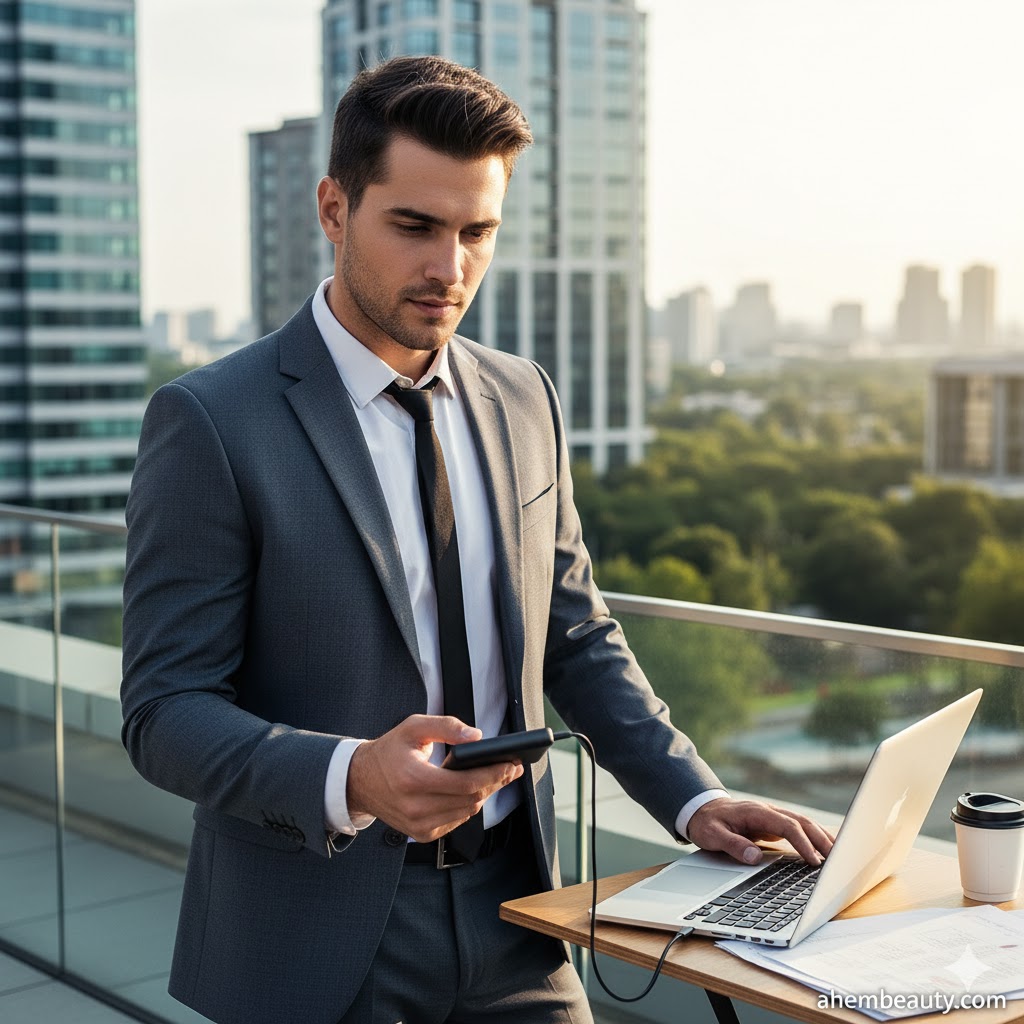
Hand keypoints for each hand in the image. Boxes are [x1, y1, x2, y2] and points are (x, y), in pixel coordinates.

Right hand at [346, 714, 523, 842]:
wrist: (360, 781)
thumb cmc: (389, 751)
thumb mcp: (414, 727)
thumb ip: (447, 726)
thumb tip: (477, 737)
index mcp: (414, 779)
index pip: (466, 783)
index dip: (493, 774)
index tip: (510, 763)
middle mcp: (416, 807)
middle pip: (471, 799)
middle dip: (495, 782)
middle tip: (511, 768)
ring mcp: (419, 825)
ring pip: (467, 812)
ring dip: (485, 794)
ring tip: (497, 776)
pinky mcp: (422, 834)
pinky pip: (457, 821)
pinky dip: (468, 806)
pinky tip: (473, 791)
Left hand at [687, 797, 834, 866]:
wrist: (701, 809)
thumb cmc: (707, 823)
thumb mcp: (712, 835)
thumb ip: (733, 845)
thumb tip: (754, 857)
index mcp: (756, 812)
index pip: (787, 826)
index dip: (803, 843)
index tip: (814, 861)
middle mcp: (768, 811)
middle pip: (802, 822)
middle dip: (822, 839)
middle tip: (839, 860)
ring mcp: (773, 816)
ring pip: (804, 823)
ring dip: (822, 837)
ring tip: (841, 856)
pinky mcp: (774, 824)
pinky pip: (799, 829)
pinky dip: (815, 837)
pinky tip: (826, 849)